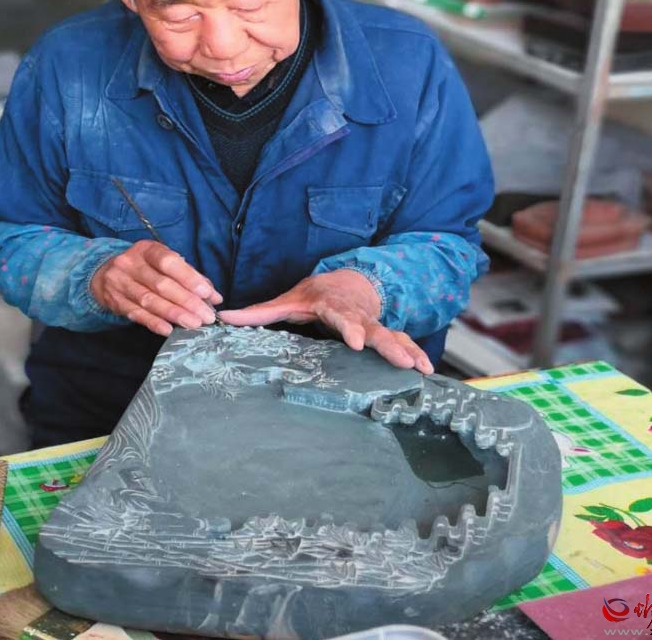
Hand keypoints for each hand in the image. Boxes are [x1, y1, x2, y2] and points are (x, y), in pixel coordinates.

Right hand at [91, 240, 221, 335]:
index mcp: (146, 249)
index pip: (169, 262)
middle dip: (187, 301)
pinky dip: (154, 323)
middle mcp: (130, 264)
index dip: (189, 277)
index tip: (207, 293)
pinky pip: (136, 314)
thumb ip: (188, 276)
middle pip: (161, 284)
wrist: (103, 274)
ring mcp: (120, 283)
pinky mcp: (115, 301)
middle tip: (206, 316)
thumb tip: (213, 296)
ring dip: (174, 314)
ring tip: (194, 323)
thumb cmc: (143, 268)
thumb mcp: (161, 263)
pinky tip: (169, 329)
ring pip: (150, 301)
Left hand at [217, 269, 432, 373]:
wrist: (346, 281)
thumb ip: (258, 313)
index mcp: (333, 306)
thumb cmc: (315, 295)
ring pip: (392, 335)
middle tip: (401, 361)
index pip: (340, 316)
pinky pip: (403, 343)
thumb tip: (223, 318)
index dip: (348, 327)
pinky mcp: (384, 333)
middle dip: (387, 344)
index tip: (355, 341)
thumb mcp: (287, 301)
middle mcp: (357, 314)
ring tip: (420, 368)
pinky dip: (416, 354)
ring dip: (406, 350)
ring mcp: (374, 323)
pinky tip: (427, 371)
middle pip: (373, 328)